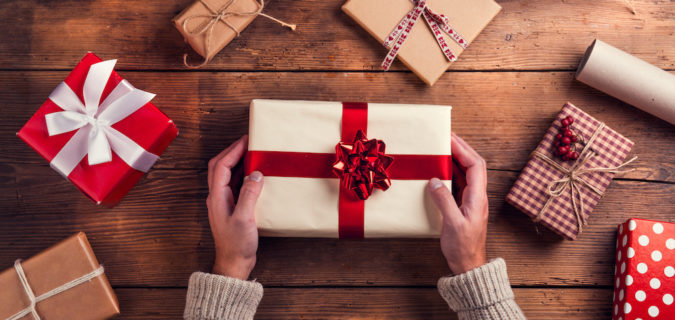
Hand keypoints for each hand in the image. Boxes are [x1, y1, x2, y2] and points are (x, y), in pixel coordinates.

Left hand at [207, 135, 263, 279]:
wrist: (233, 263)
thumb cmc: (236, 244)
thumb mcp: (245, 218)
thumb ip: (249, 195)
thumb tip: (256, 174)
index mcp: (217, 197)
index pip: (222, 166)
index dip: (233, 151)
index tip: (245, 140)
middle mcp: (217, 197)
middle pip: (219, 167)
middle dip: (231, 152)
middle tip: (247, 142)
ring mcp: (223, 202)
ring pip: (225, 175)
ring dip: (235, 162)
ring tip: (250, 153)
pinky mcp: (231, 208)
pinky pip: (233, 184)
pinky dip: (241, 174)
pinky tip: (253, 175)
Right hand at [428, 133, 487, 274]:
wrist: (469, 265)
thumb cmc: (463, 247)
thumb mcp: (452, 223)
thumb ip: (444, 200)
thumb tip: (434, 180)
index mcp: (478, 197)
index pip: (475, 165)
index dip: (463, 149)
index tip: (449, 138)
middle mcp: (477, 196)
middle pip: (473, 164)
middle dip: (461, 148)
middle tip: (446, 136)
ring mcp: (471, 200)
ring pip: (467, 172)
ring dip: (456, 158)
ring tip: (442, 148)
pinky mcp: (464, 206)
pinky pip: (460, 182)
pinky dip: (451, 171)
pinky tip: (440, 169)